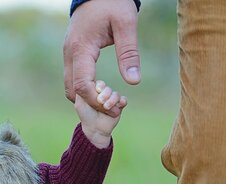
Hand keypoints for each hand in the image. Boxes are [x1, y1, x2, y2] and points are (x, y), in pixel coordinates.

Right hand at [64, 0, 139, 116]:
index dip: (97, 101)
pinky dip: (84, 89)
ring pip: (70, 86)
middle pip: (73, 90)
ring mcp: (68, 54)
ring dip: (86, 98)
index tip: (114, 108)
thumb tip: (133, 81)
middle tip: (112, 108)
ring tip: (107, 101)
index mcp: (81, 48)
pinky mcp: (73, 54)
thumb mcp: (125, 25)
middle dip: (91, 104)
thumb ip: (129, 53)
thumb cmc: (113, 4)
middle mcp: (70, 54)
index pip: (82, 85)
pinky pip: (73, 78)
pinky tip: (101, 91)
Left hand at [75, 80, 126, 148]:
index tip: (98, 90)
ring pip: (116, 94)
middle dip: (105, 94)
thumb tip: (89, 80)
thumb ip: (82, 90)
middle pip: (108, 88)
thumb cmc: (86, 115)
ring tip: (106, 107)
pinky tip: (118, 105)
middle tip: (100, 101)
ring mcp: (112, 100)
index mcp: (95, 92)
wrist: (95, 129)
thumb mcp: (80, 102)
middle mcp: (104, 95)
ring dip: (112, 100)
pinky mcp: (119, 106)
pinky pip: (123, 100)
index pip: (100, 83)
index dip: (100, 86)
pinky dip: (122, 102)